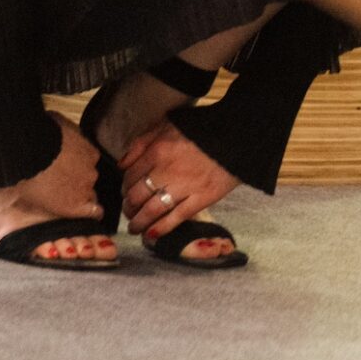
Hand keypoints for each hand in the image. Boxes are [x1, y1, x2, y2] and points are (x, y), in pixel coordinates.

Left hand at [119, 123, 239, 245]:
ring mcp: (185, 187)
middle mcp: (166, 171)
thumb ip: (141, 142)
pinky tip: (152, 234)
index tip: (126, 193)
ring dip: (139, 222)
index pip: (130, 176)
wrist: (238, 134)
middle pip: (137, 196)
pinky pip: (177, 217)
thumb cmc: (202, 129)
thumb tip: (122, 165)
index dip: (124, 188)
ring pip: (152, 210)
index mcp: (157, 151)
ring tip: (135, 228)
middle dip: (129, 207)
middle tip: (129, 212)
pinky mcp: (203, 198)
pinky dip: (162, 228)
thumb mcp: (167, 124)